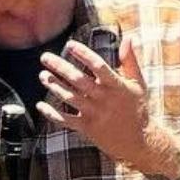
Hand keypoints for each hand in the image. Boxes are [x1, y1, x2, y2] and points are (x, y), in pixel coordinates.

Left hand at [38, 36, 152, 163]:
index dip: (83, 54)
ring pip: (69, 97)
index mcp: (117, 85)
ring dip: (54, 86)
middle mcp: (104, 99)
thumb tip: (128, 38)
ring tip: (43, 76)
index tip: (70, 44)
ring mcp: (94, 114)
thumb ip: (130, 60)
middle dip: (60, 67)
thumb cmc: (138, 108)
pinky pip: (65, 120)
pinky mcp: (87, 128)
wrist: (139, 141)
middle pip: (78, 80)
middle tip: (45, 57)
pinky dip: (51, 113)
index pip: (98, 66)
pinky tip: (40, 105)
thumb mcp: (138, 83)